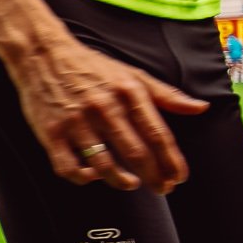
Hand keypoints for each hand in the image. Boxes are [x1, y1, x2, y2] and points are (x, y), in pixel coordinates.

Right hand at [13, 35, 207, 192]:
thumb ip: (166, 95)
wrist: (42, 54)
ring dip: (122, 181)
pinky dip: (82, 178)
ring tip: (131, 184)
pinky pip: (68, 166)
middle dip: (154, 176)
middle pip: (136, 153)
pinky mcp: (51, 132)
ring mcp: (76, 121)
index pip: (157, 135)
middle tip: (162, 188)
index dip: (171, 161)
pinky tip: (92, 176)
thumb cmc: (89, 66)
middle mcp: (104, 108)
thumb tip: (200, 108)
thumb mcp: (132, 74)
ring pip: (104, 164)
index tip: (179, 177)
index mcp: (128, 93)